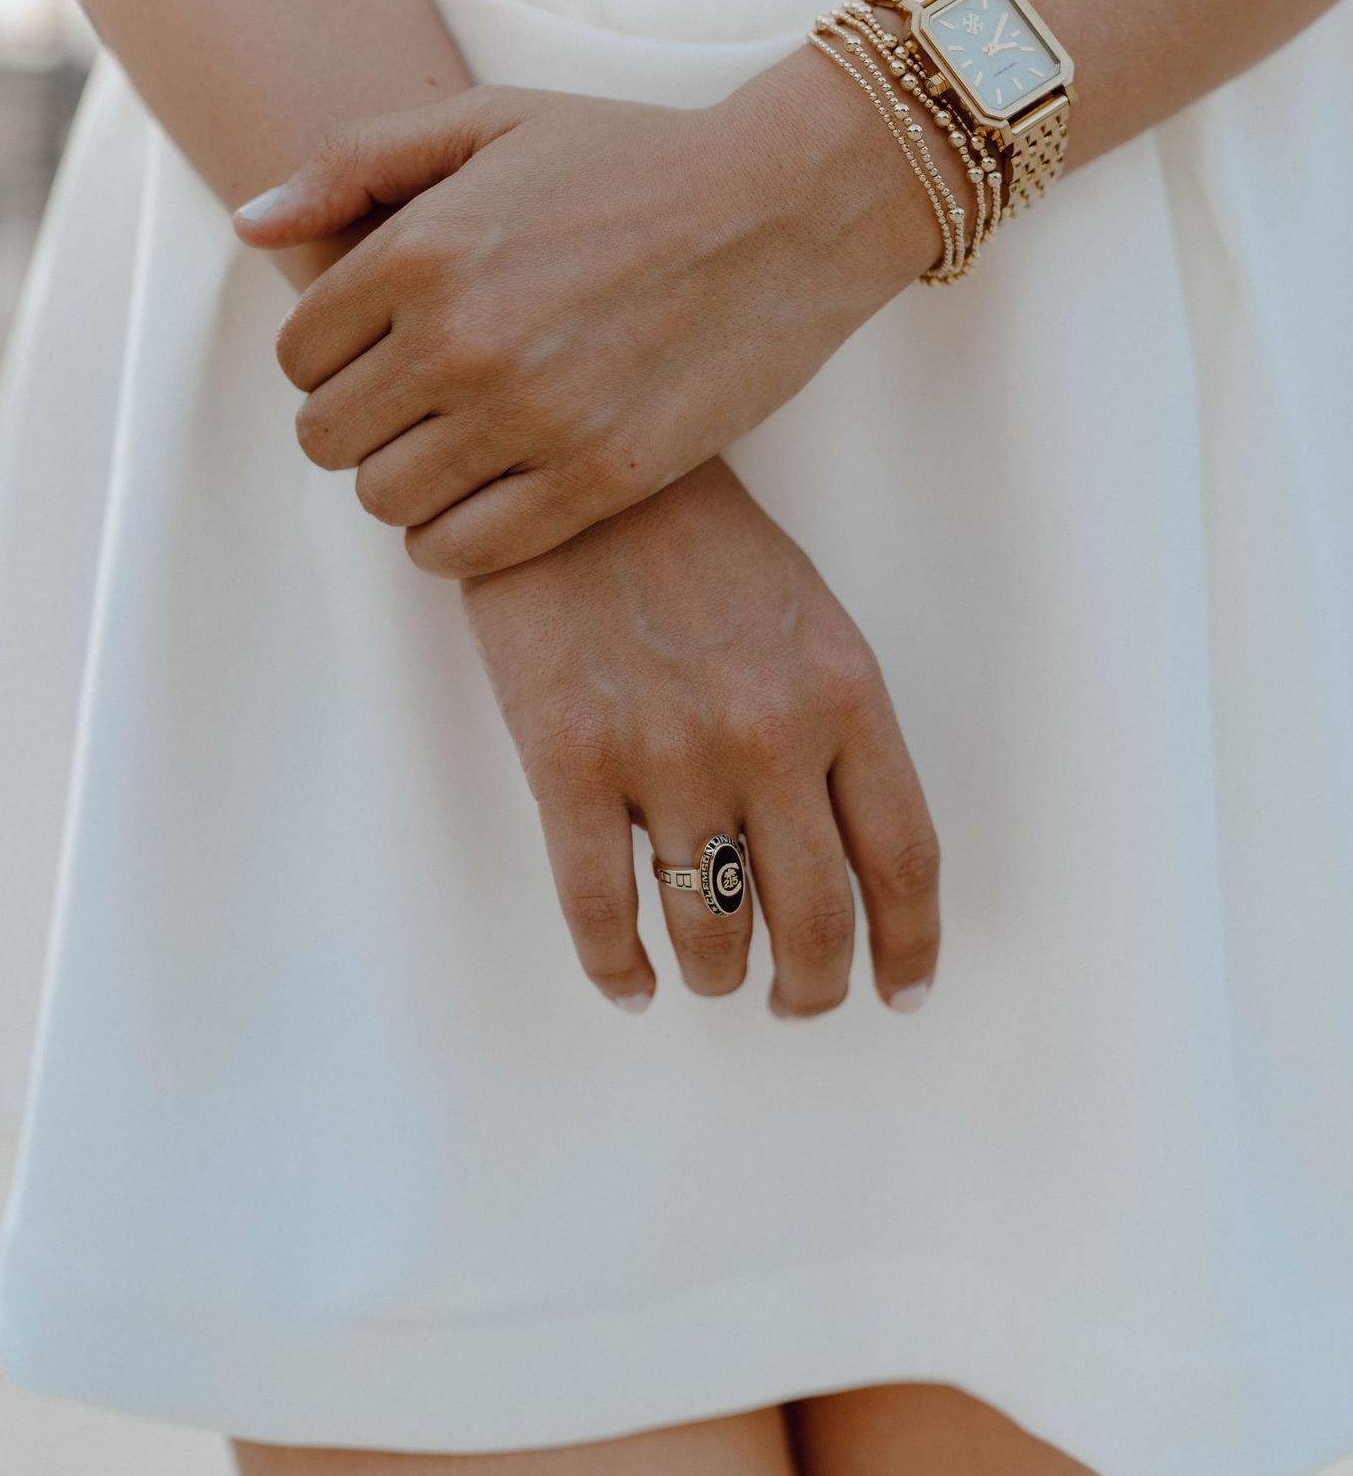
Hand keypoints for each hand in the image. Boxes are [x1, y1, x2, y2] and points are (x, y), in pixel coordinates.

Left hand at [233, 46, 946, 577]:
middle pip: (328, 438)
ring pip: (386, 500)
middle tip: (408, 409)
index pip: (297, 355)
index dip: (326, 362)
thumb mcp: (489, 121)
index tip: (372, 356)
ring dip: (402, 484)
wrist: (785, 209)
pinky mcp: (596, 479)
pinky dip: (452, 540)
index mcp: (421, 250)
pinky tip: (484, 501)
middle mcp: (461, 340)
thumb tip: (250, 224)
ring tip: (451, 451)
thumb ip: (354, 164)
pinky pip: (464, 550)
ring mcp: (529, 417)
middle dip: (353, 426)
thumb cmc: (634, 159)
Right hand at [461, 458, 940, 1016]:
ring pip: (710, 930)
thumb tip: (838, 845)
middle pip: (815, 918)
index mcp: (843, 693)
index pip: (903, 859)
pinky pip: (599, 909)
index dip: (909, 947)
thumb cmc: (696, 539)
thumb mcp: (804, 617)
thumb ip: (834, 725)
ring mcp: (664, 750)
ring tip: (711, 977)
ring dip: (718, 976)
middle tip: (797, 1003)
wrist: (576, 473)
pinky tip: (630, 981)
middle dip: (812, 987)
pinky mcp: (566, 757)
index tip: (901, 991)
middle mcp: (767, 734)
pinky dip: (617, 968)